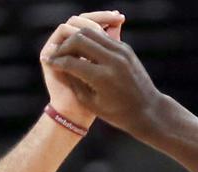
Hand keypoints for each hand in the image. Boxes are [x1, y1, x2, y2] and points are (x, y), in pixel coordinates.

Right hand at [47, 25, 163, 138]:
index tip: (49, 62)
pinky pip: (101, 36)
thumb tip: (59, 64)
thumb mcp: (91, 102)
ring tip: (69, 50)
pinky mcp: (125, 48)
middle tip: (58, 54)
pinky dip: (89, 40)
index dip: (57, 62)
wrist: (148, 109)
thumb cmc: (116, 113)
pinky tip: (83, 50)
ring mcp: (121, 52)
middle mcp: (112, 61)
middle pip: (79, 39)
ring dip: (76, 39)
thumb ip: (74, 82)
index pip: (71, 61)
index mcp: (102, 78)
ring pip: (90, 32)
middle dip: (65, 46)